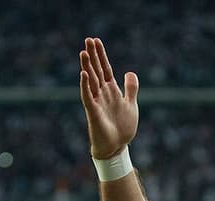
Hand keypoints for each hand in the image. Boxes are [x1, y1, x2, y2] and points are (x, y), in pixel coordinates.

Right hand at [79, 37, 138, 159]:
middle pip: (96, 70)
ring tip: (83, 52)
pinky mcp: (93, 112)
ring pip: (90, 80)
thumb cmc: (122, 128)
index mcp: (111, 90)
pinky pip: (88, 96)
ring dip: (87, 66)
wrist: (117, 147)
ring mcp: (96, 102)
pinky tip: (84, 74)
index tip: (96, 41)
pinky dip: (85, 85)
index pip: (105, 68)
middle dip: (92, 55)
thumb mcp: (131, 104)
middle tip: (87, 39)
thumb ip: (131, 88)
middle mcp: (102, 94)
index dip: (101, 55)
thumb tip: (130, 72)